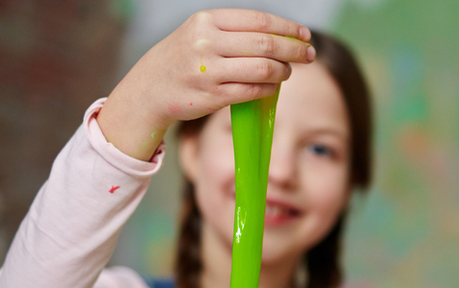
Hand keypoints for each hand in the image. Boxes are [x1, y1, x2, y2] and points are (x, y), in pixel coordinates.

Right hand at [98, 9, 314, 159]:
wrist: (149, 89)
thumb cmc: (183, 58)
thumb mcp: (200, 32)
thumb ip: (235, 31)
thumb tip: (283, 36)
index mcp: (207, 20)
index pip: (259, 20)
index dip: (288, 28)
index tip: (304, 35)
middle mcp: (207, 42)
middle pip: (266, 44)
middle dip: (294, 50)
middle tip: (309, 55)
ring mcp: (209, 70)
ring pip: (264, 68)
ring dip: (284, 71)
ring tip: (288, 72)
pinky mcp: (213, 95)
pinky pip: (254, 90)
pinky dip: (269, 88)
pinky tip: (272, 86)